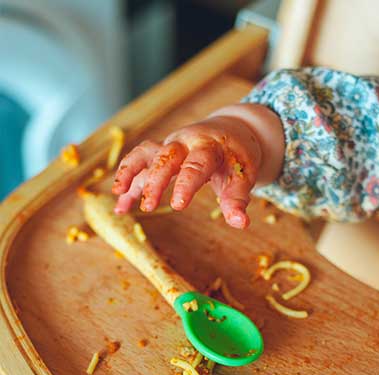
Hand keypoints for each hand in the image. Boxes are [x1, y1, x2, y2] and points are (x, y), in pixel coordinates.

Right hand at [112, 104, 283, 228]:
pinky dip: (128, 178)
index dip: (186, 184)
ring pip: (145, 154)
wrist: (230, 132)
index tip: (178, 205)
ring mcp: (170, 146)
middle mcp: (185, 143)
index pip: (196, 165)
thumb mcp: (243, 176)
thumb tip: (241, 224)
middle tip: (148, 207)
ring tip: (120, 196)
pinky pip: (139, 162)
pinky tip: (120, 203)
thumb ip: (238, 199)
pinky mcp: (160, 152)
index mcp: (209, 147)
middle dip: (155, 182)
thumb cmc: (236, 158)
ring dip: (130, 173)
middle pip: (165, 158)